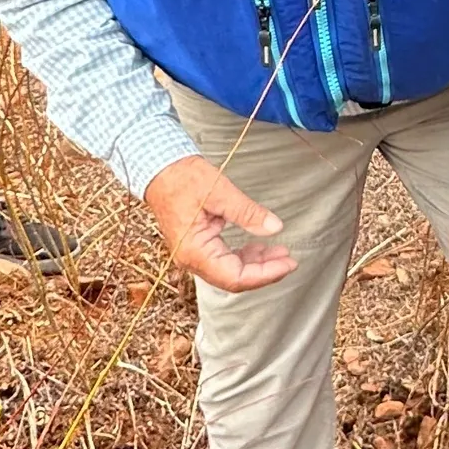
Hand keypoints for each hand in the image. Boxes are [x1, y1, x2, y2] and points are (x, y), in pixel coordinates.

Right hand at [143, 155, 291, 290]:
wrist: (158, 169)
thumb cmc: (182, 178)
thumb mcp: (220, 192)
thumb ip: (248, 213)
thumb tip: (274, 227)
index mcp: (194, 251)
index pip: (235, 276)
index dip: (265, 274)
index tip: (288, 263)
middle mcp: (191, 258)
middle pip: (234, 278)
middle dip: (264, 271)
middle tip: (289, 259)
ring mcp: (193, 254)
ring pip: (230, 271)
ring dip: (256, 264)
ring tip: (279, 251)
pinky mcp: (197, 246)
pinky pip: (224, 260)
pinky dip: (244, 256)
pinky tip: (259, 247)